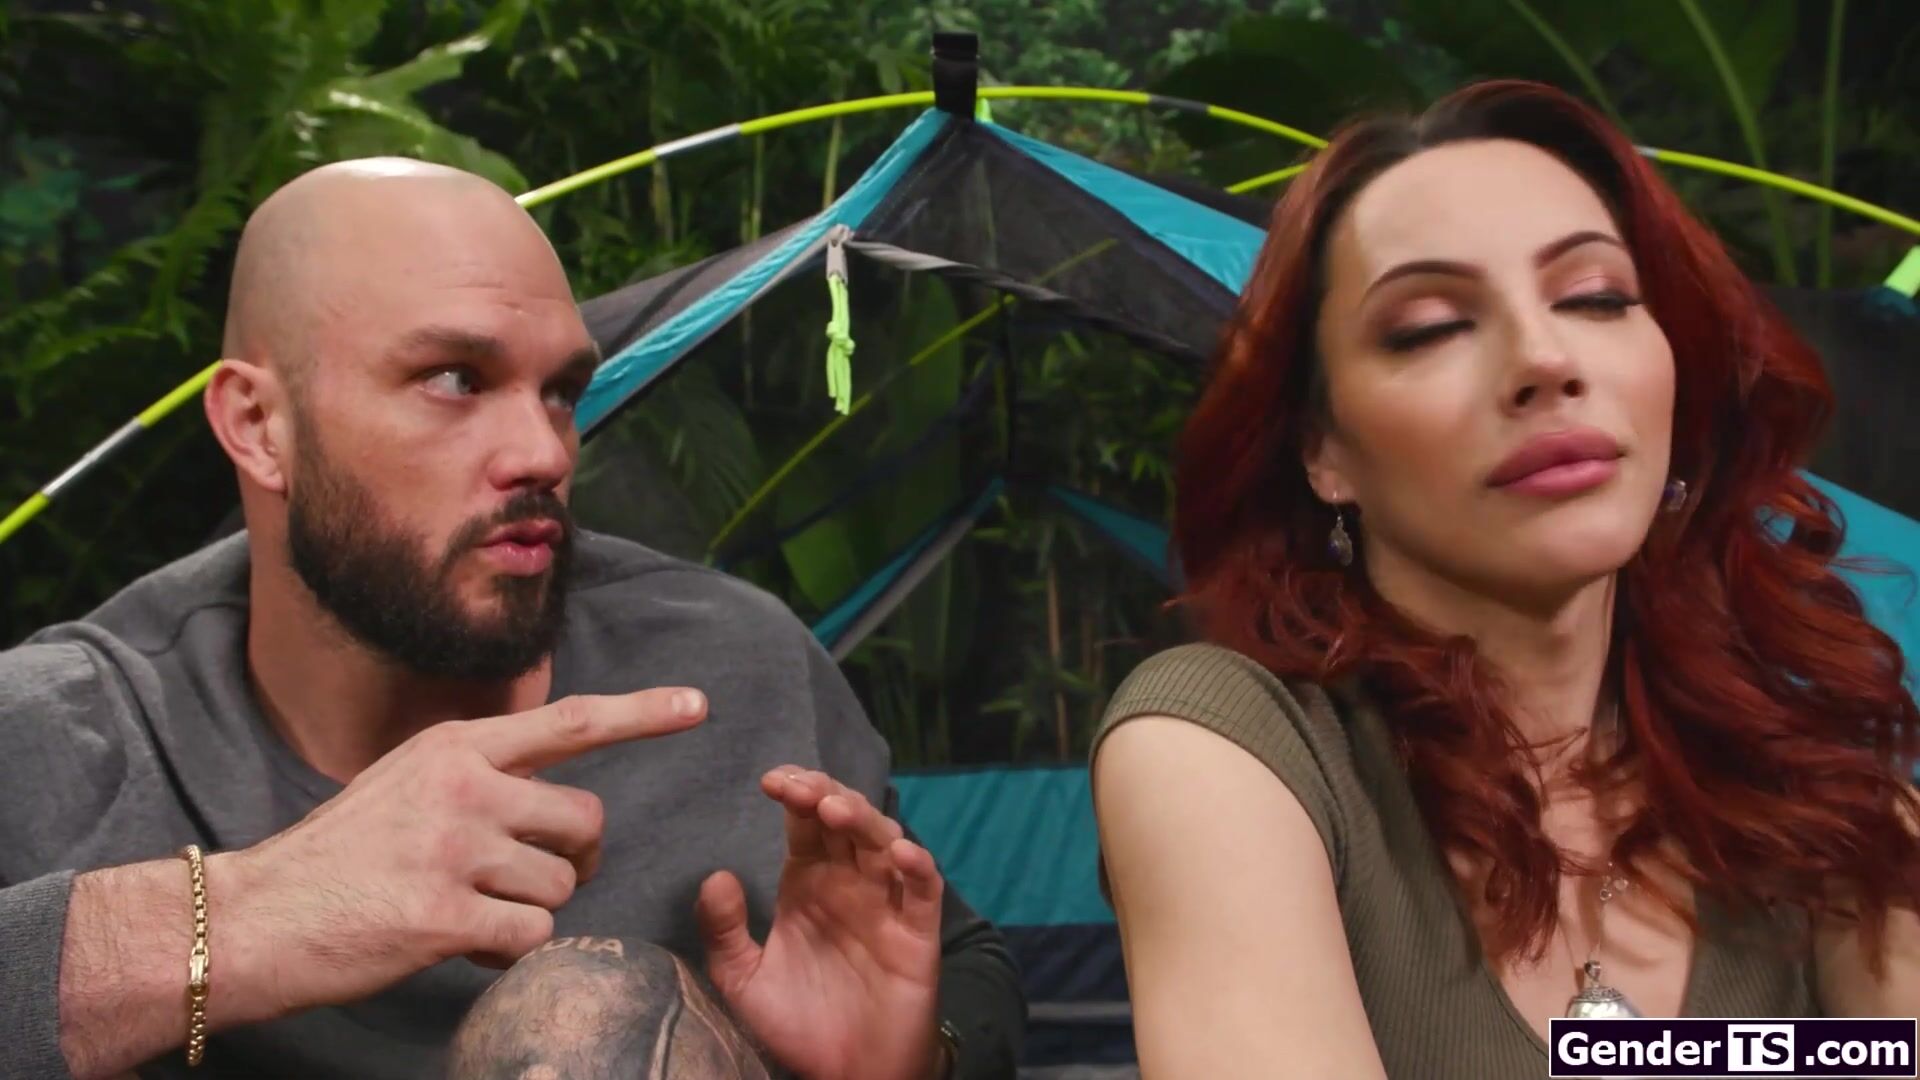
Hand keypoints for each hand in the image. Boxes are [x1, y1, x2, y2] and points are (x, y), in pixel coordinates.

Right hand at [208, 688, 705, 1026]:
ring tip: (468, 911)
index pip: (570, 720)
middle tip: (531, 877)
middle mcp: (463, 786)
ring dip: (530, 912)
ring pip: (561, 886)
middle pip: (584, 820)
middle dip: (575, 859)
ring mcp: (455, 849)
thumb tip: (558, 807)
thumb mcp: (407, 783)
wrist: (256, 917)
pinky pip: (530, 937)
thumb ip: (480, 778)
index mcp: (457, 747)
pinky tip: (462, 946)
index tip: (698, 705)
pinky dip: (507, 953)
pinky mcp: (444, 914)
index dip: (642, 712)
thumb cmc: (339, 857)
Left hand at [696, 768, 944, 1079]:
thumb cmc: (798, 1024)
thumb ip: (724, 931)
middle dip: (824, 793)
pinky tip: (898, 853)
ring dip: (863, 818)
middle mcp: (848, 882)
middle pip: (844, 819)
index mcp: (807, 883)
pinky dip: (917, 864)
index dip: (794, 793)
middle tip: (799, 787)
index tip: (769, 781)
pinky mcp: (917, 931)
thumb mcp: (743, 981)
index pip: (804, 823)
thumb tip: (714, 875)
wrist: (846, 1076)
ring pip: (883, 840)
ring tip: (835, 809)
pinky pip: (923, 888)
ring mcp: (885, 903)